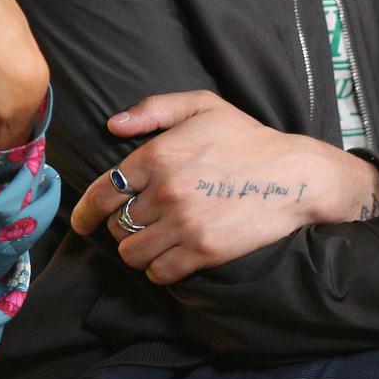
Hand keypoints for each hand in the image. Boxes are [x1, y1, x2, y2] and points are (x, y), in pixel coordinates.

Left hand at [70, 90, 378, 282]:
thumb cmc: (247, 137)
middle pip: (115, 225)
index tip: (81, 223)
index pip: (101, 193)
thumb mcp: (201, 105)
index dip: (84, 212)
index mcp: (156, 156)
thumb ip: (153, 109)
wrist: (297, 174)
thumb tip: (112, 126)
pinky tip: (166, 259)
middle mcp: (165, 191)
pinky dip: (157, 269)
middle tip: (136, 223)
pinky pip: (160, 272)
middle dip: (120, 226)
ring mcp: (184, 223)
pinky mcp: (205, 250)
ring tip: (150, 241)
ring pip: (132, 252)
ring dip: (136, 250)